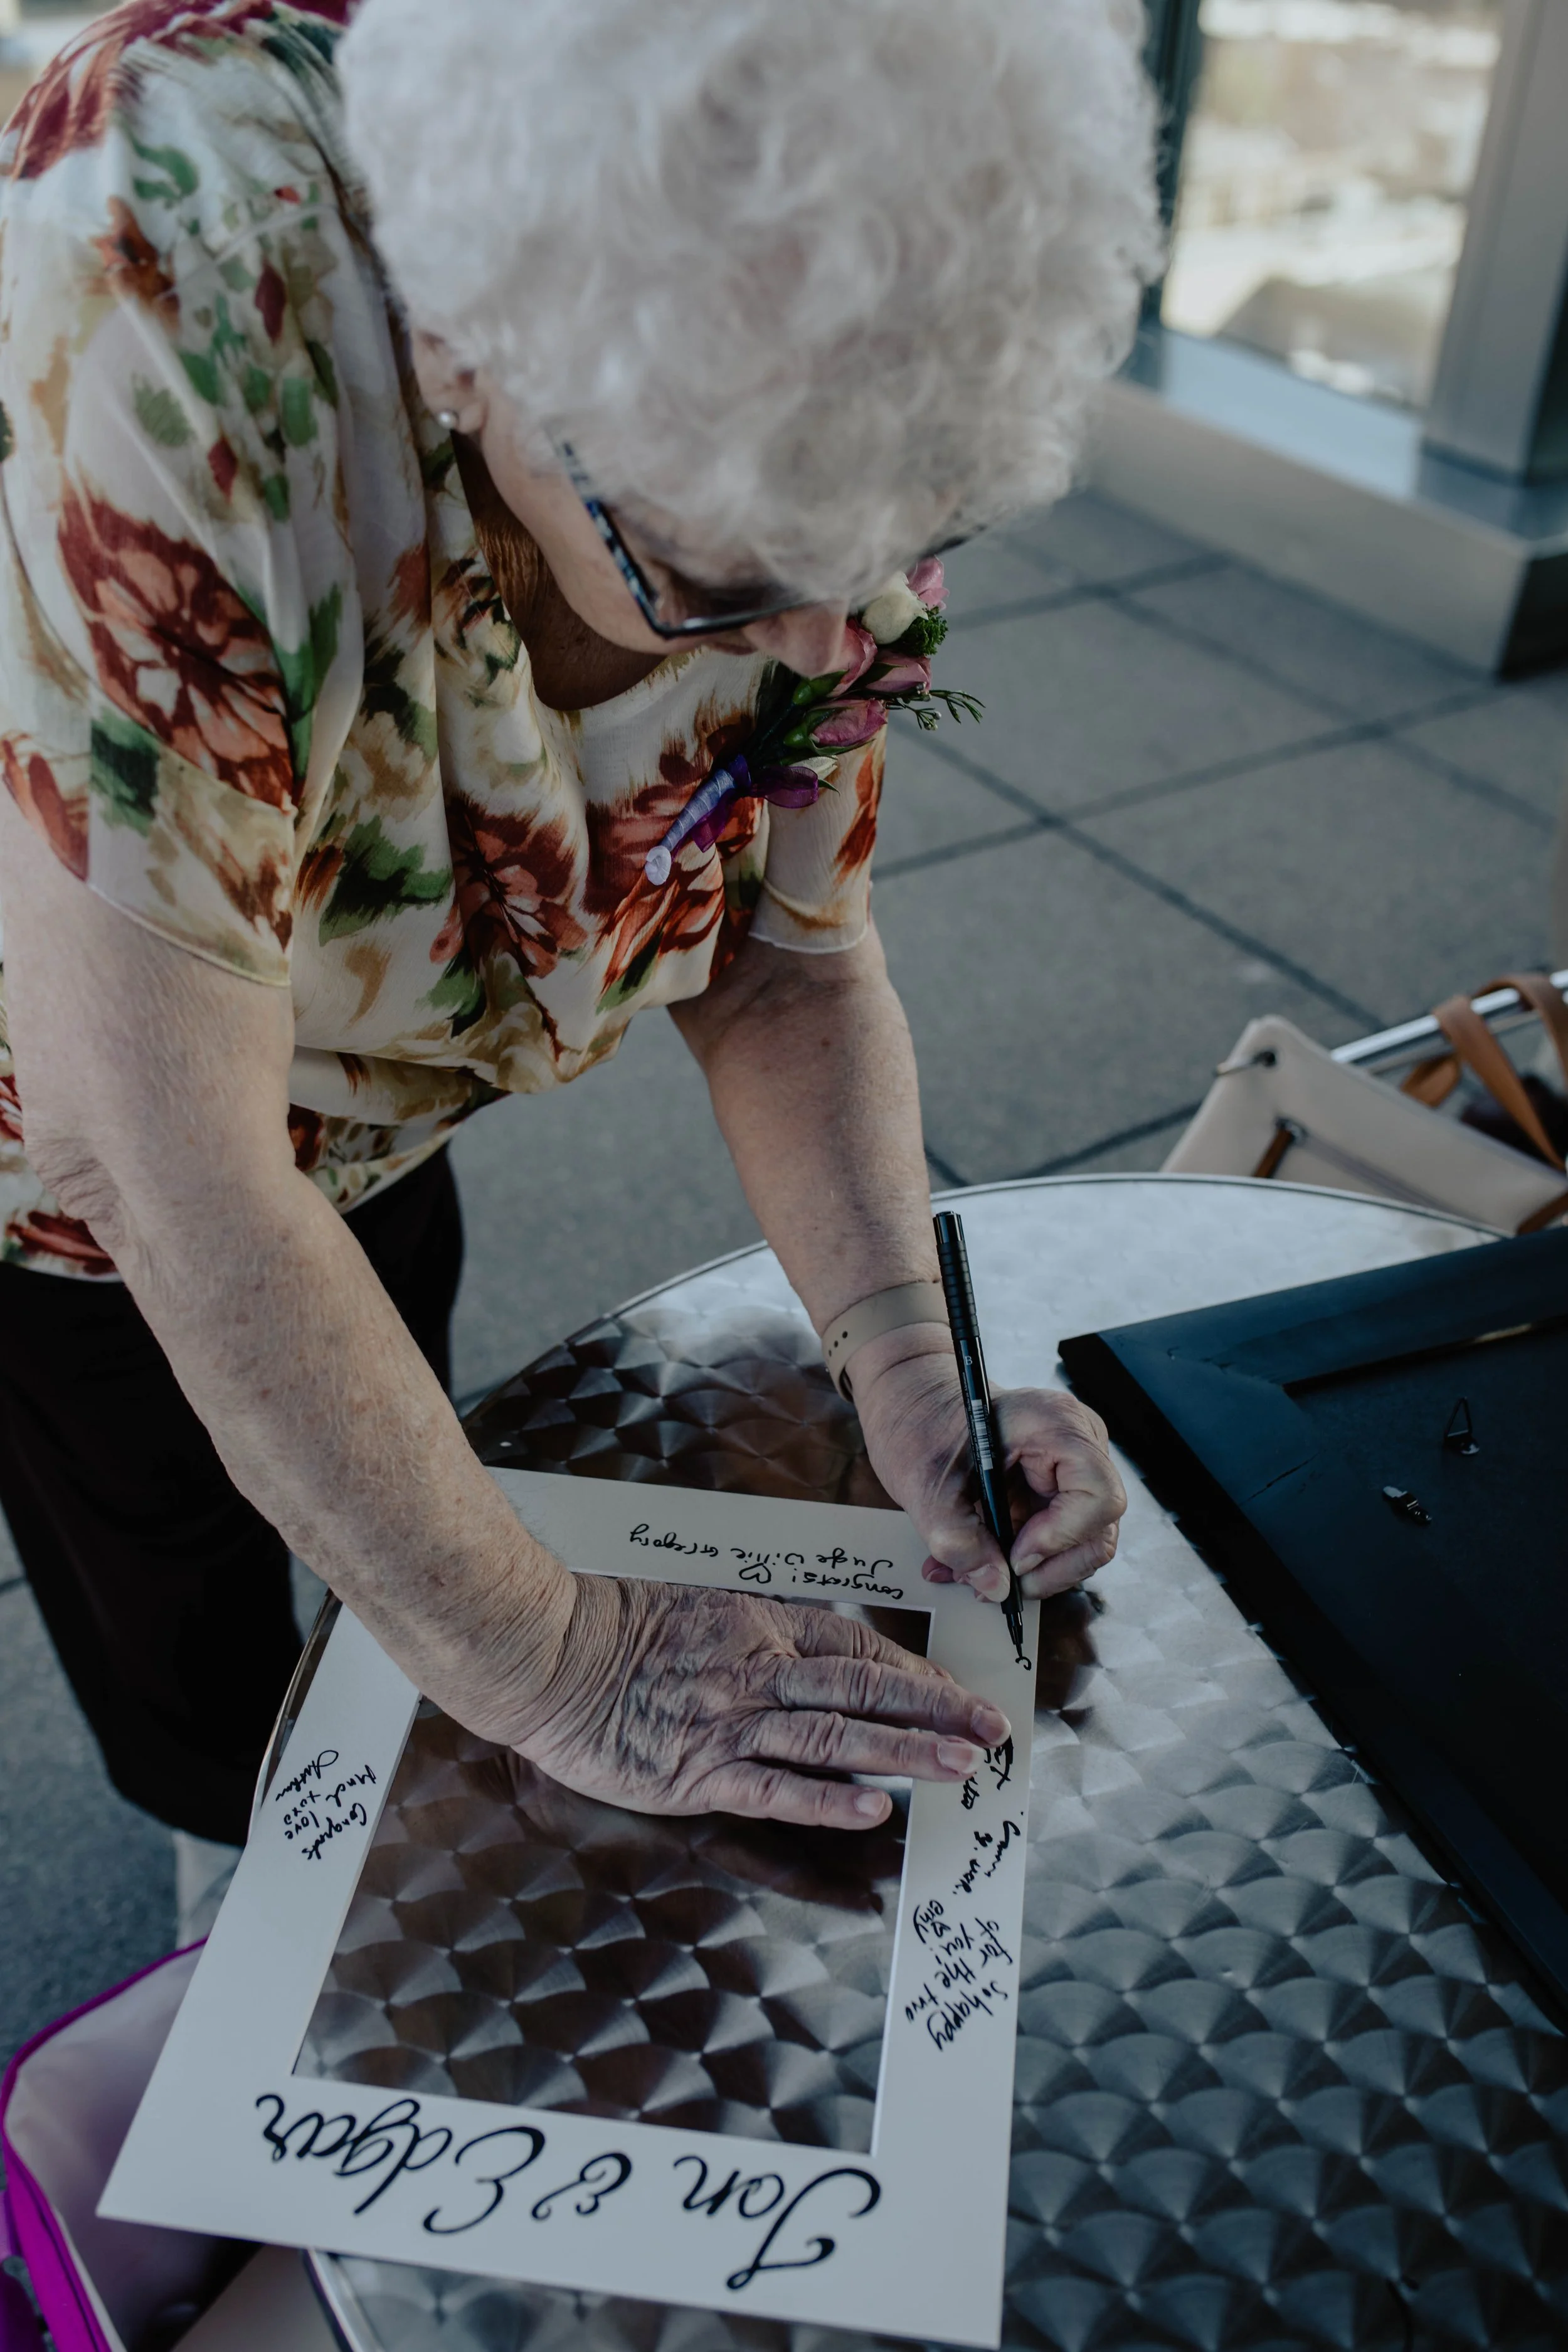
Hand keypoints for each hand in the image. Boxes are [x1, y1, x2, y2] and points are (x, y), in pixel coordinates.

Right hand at [513, 1573, 1009, 1831]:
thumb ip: (757, 1633)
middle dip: (935, 1711)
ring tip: (959, 1767)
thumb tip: (814, 1655)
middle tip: (991, 1732)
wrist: (546, 1651)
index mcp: (760, 1623)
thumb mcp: (700, 1609)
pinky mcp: (696, 1772)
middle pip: (864, 1687)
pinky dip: (825, 1798)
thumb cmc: (613, 1627)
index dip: (915, 1673)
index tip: (959, 1694)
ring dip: (903, 1752)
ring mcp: (729, 1721)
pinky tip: (871, 1809)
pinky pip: (774, 1786)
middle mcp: (757, 1668)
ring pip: (834, 1735)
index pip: (857, 1647)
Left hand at [851, 1338, 1126, 1604]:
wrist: (912, 1403)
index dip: (1063, 1535)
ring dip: (1031, 1575)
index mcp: (1054, 1423)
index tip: (1016, 1556)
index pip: (1097, 1494)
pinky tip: (978, 1565)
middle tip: (996, 1584)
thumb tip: (995, 1586)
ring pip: (1081, 1547)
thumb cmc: (920, 1420)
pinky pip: (1057, 1544)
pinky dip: (1020, 1565)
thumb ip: (957, 1538)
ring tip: (974, 1577)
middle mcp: (1077, 1445)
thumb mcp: (925, 1483)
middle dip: (1048, 1569)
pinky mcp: (1057, 1495)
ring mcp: (1071, 1471)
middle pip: (1098, 1530)